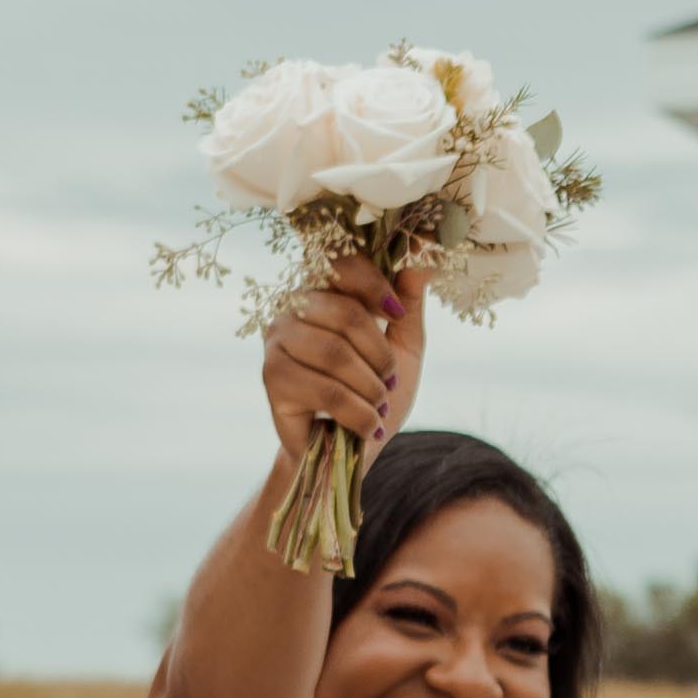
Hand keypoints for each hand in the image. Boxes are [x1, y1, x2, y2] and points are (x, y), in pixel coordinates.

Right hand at [261, 266, 424, 465]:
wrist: (352, 447)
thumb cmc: (376, 390)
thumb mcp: (404, 343)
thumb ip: (411, 299)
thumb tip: (426, 250)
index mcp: (324, 290)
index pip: (343, 264)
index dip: (375, 285)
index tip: (397, 315)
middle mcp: (293, 307)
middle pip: (345, 313)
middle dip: (381, 354)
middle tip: (390, 380)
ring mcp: (276, 340)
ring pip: (335, 353)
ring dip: (371, 386)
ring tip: (378, 404)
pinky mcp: (271, 377)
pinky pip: (325, 390)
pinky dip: (358, 412)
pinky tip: (367, 425)